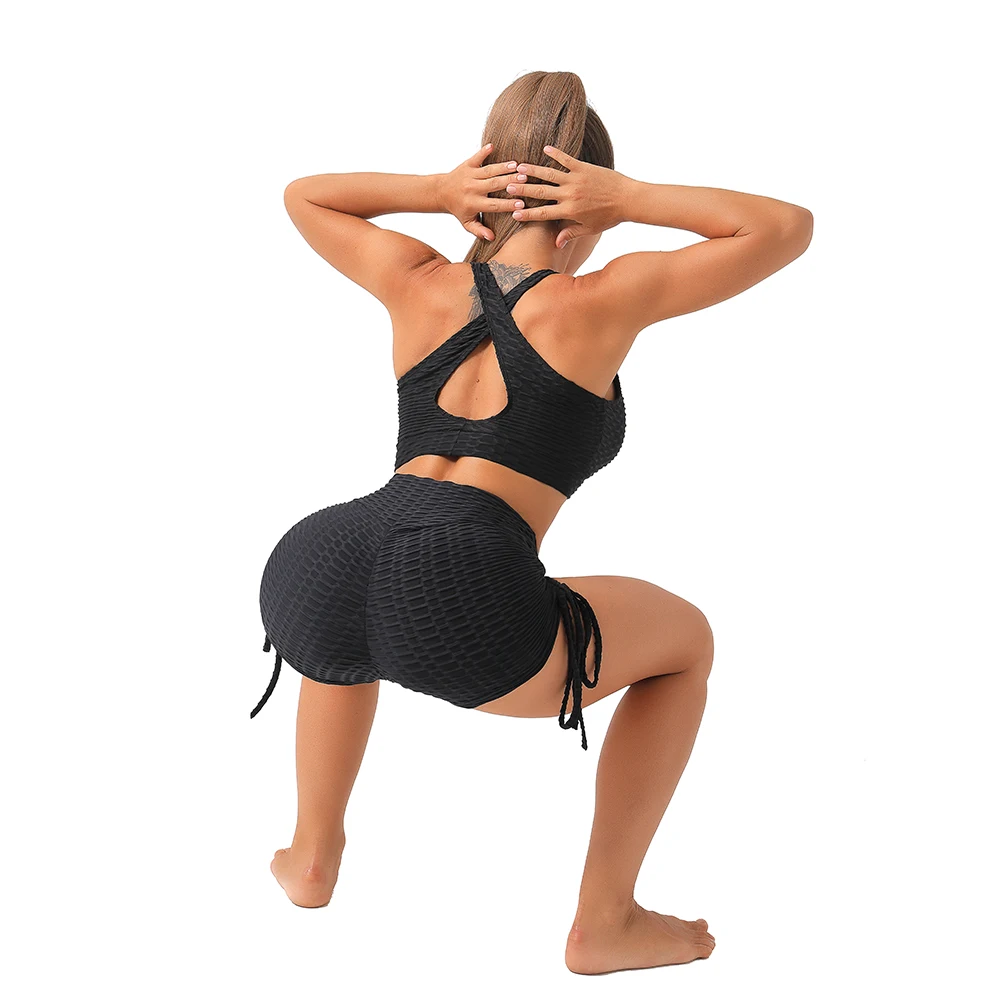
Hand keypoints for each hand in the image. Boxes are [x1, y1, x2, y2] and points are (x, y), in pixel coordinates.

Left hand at [439, 143, 522, 240]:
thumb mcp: (467, 223)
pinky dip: (484, 151)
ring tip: (518, 165)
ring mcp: (469, 175)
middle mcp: (472, 189)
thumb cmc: (459, 209)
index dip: (508, 205)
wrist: (442, 192)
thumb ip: (479, 231)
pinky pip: (477, 157)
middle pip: (494, 185)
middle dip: (510, 182)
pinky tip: (493, 146)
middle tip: (525, 179)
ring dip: (503, 167)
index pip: (494, 205)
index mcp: (473, 204)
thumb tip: (492, 238)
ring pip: (489, 170)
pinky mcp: (467, 164)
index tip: (522, 204)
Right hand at [506, 145, 627, 248]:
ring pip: (550, 174)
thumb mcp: (589, 229)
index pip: (543, 214)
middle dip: (523, 189)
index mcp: (569, 212)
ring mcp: (576, 180)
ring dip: (533, 170)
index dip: (527, 214)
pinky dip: (556, 154)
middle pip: (541, 192)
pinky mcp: (584, 168)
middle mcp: (570, 195)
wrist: (628, 200)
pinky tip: (545, 149)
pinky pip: (567, 159)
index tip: (513, 213)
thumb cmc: (609, 217)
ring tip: (518, 167)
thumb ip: (571, 234)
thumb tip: (556, 243)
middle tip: (507, 186)